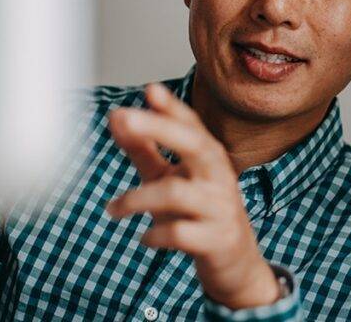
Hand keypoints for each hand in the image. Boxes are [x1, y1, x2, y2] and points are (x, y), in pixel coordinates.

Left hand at [106, 83, 279, 309]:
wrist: (236, 262)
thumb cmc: (197, 211)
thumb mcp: (170, 177)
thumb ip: (144, 149)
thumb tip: (116, 117)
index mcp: (209, 157)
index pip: (192, 125)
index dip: (172, 107)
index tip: (150, 89)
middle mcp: (219, 176)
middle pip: (195, 144)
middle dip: (159, 129)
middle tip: (125, 119)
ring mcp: (220, 208)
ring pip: (176, 192)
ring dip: (137, 198)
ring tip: (114, 208)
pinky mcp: (217, 239)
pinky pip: (180, 233)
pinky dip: (156, 234)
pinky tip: (145, 238)